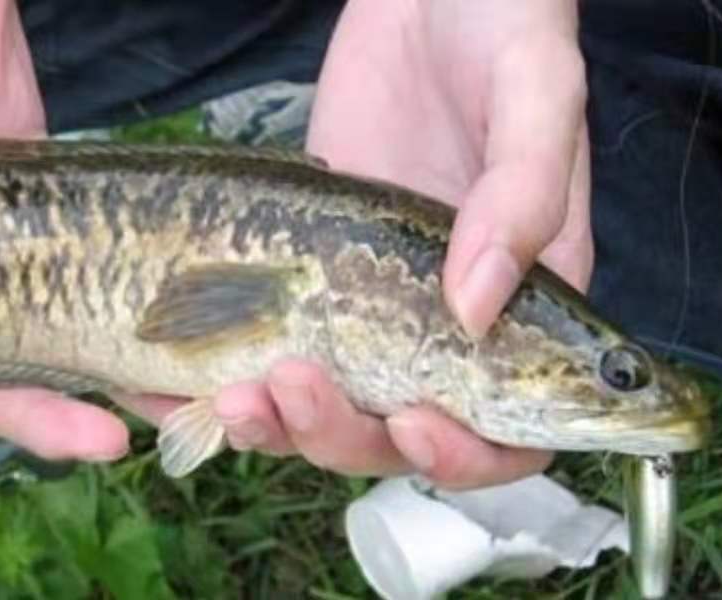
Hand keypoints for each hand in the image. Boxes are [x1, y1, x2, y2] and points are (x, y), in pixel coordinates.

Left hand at [194, 0, 590, 488]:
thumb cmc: (502, 29)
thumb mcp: (534, 97)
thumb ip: (522, 198)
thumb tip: (477, 306)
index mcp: (523, 304)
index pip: (508, 431)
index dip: (466, 455)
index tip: (414, 424)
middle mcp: (445, 320)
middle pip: (399, 434)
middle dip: (345, 436)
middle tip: (293, 388)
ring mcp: (372, 301)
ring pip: (331, 407)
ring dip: (280, 423)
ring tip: (230, 395)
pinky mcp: (310, 272)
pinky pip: (273, 351)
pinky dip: (230, 382)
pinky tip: (187, 380)